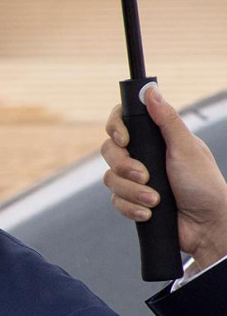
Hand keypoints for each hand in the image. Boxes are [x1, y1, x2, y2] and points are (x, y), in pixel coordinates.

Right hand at [104, 83, 226, 270]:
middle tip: (144, 176)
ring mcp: (136, 180)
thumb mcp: (186, 148)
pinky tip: (149, 213)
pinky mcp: (132, 201)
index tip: (125, 140)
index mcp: (156, 139)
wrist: (206, 225)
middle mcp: (143, 156)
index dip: (116, 128)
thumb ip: (167, 120)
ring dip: (132, 192)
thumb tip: (150, 91)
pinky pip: (115, 201)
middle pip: (109, 151)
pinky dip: (131, 208)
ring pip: (110, 179)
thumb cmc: (203, 184)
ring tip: (155, 200)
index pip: (123, 123)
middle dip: (124, 166)